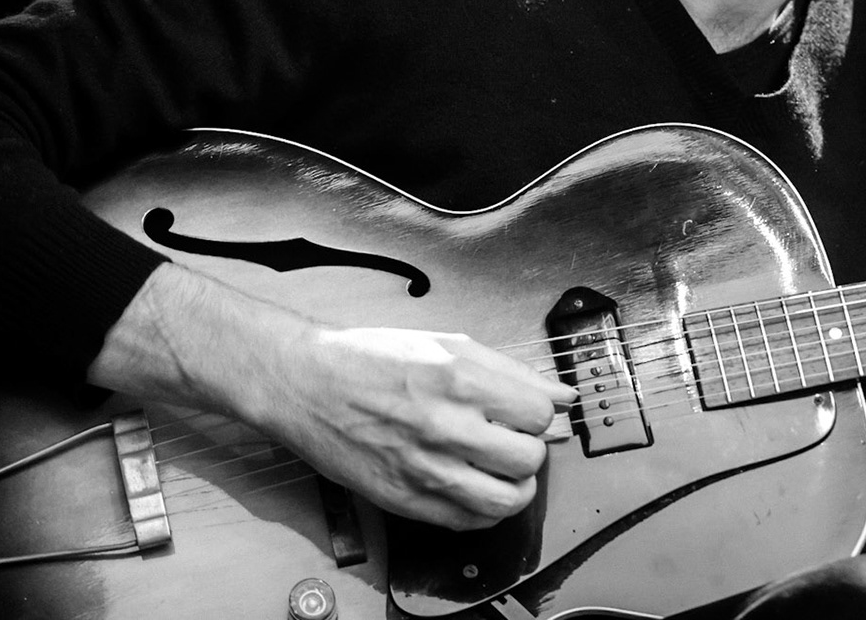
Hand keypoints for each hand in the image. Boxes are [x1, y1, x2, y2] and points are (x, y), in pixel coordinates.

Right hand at [258, 325, 578, 529]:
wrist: (304, 382)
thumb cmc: (371, 357)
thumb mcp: (448, 344)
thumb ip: (512, 371)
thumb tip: (561, 395)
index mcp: (459, 381)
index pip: (539, 414)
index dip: (538, 413)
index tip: (523, 412)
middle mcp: (444, 427)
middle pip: (529, 458)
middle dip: (529, 448)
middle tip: (512, 438)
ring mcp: (423, 469)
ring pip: (506, 500)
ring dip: (515, 486)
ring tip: (502, 469)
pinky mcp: (402, 499)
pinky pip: (467, 522)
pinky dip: (484, 511)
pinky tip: (476, 487)